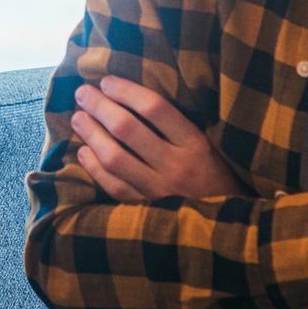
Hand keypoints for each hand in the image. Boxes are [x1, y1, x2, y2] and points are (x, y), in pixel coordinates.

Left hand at [69, 74, 244, 201]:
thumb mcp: (209, 147)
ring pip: (115, 158)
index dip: (126, 91)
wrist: (229, 227)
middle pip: (128, 129)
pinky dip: (93, 167)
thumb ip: (178, 126)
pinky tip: (83, 151)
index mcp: (196, 145)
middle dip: (100, 107)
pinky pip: (113, 186)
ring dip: (91, 134)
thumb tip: (133, 96)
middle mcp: (177, 167)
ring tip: (78, 118)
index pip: (156, 108)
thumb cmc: (217, 177)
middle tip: (82, 93)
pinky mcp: (147, 211)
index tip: (106, 81)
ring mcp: (160, 192)